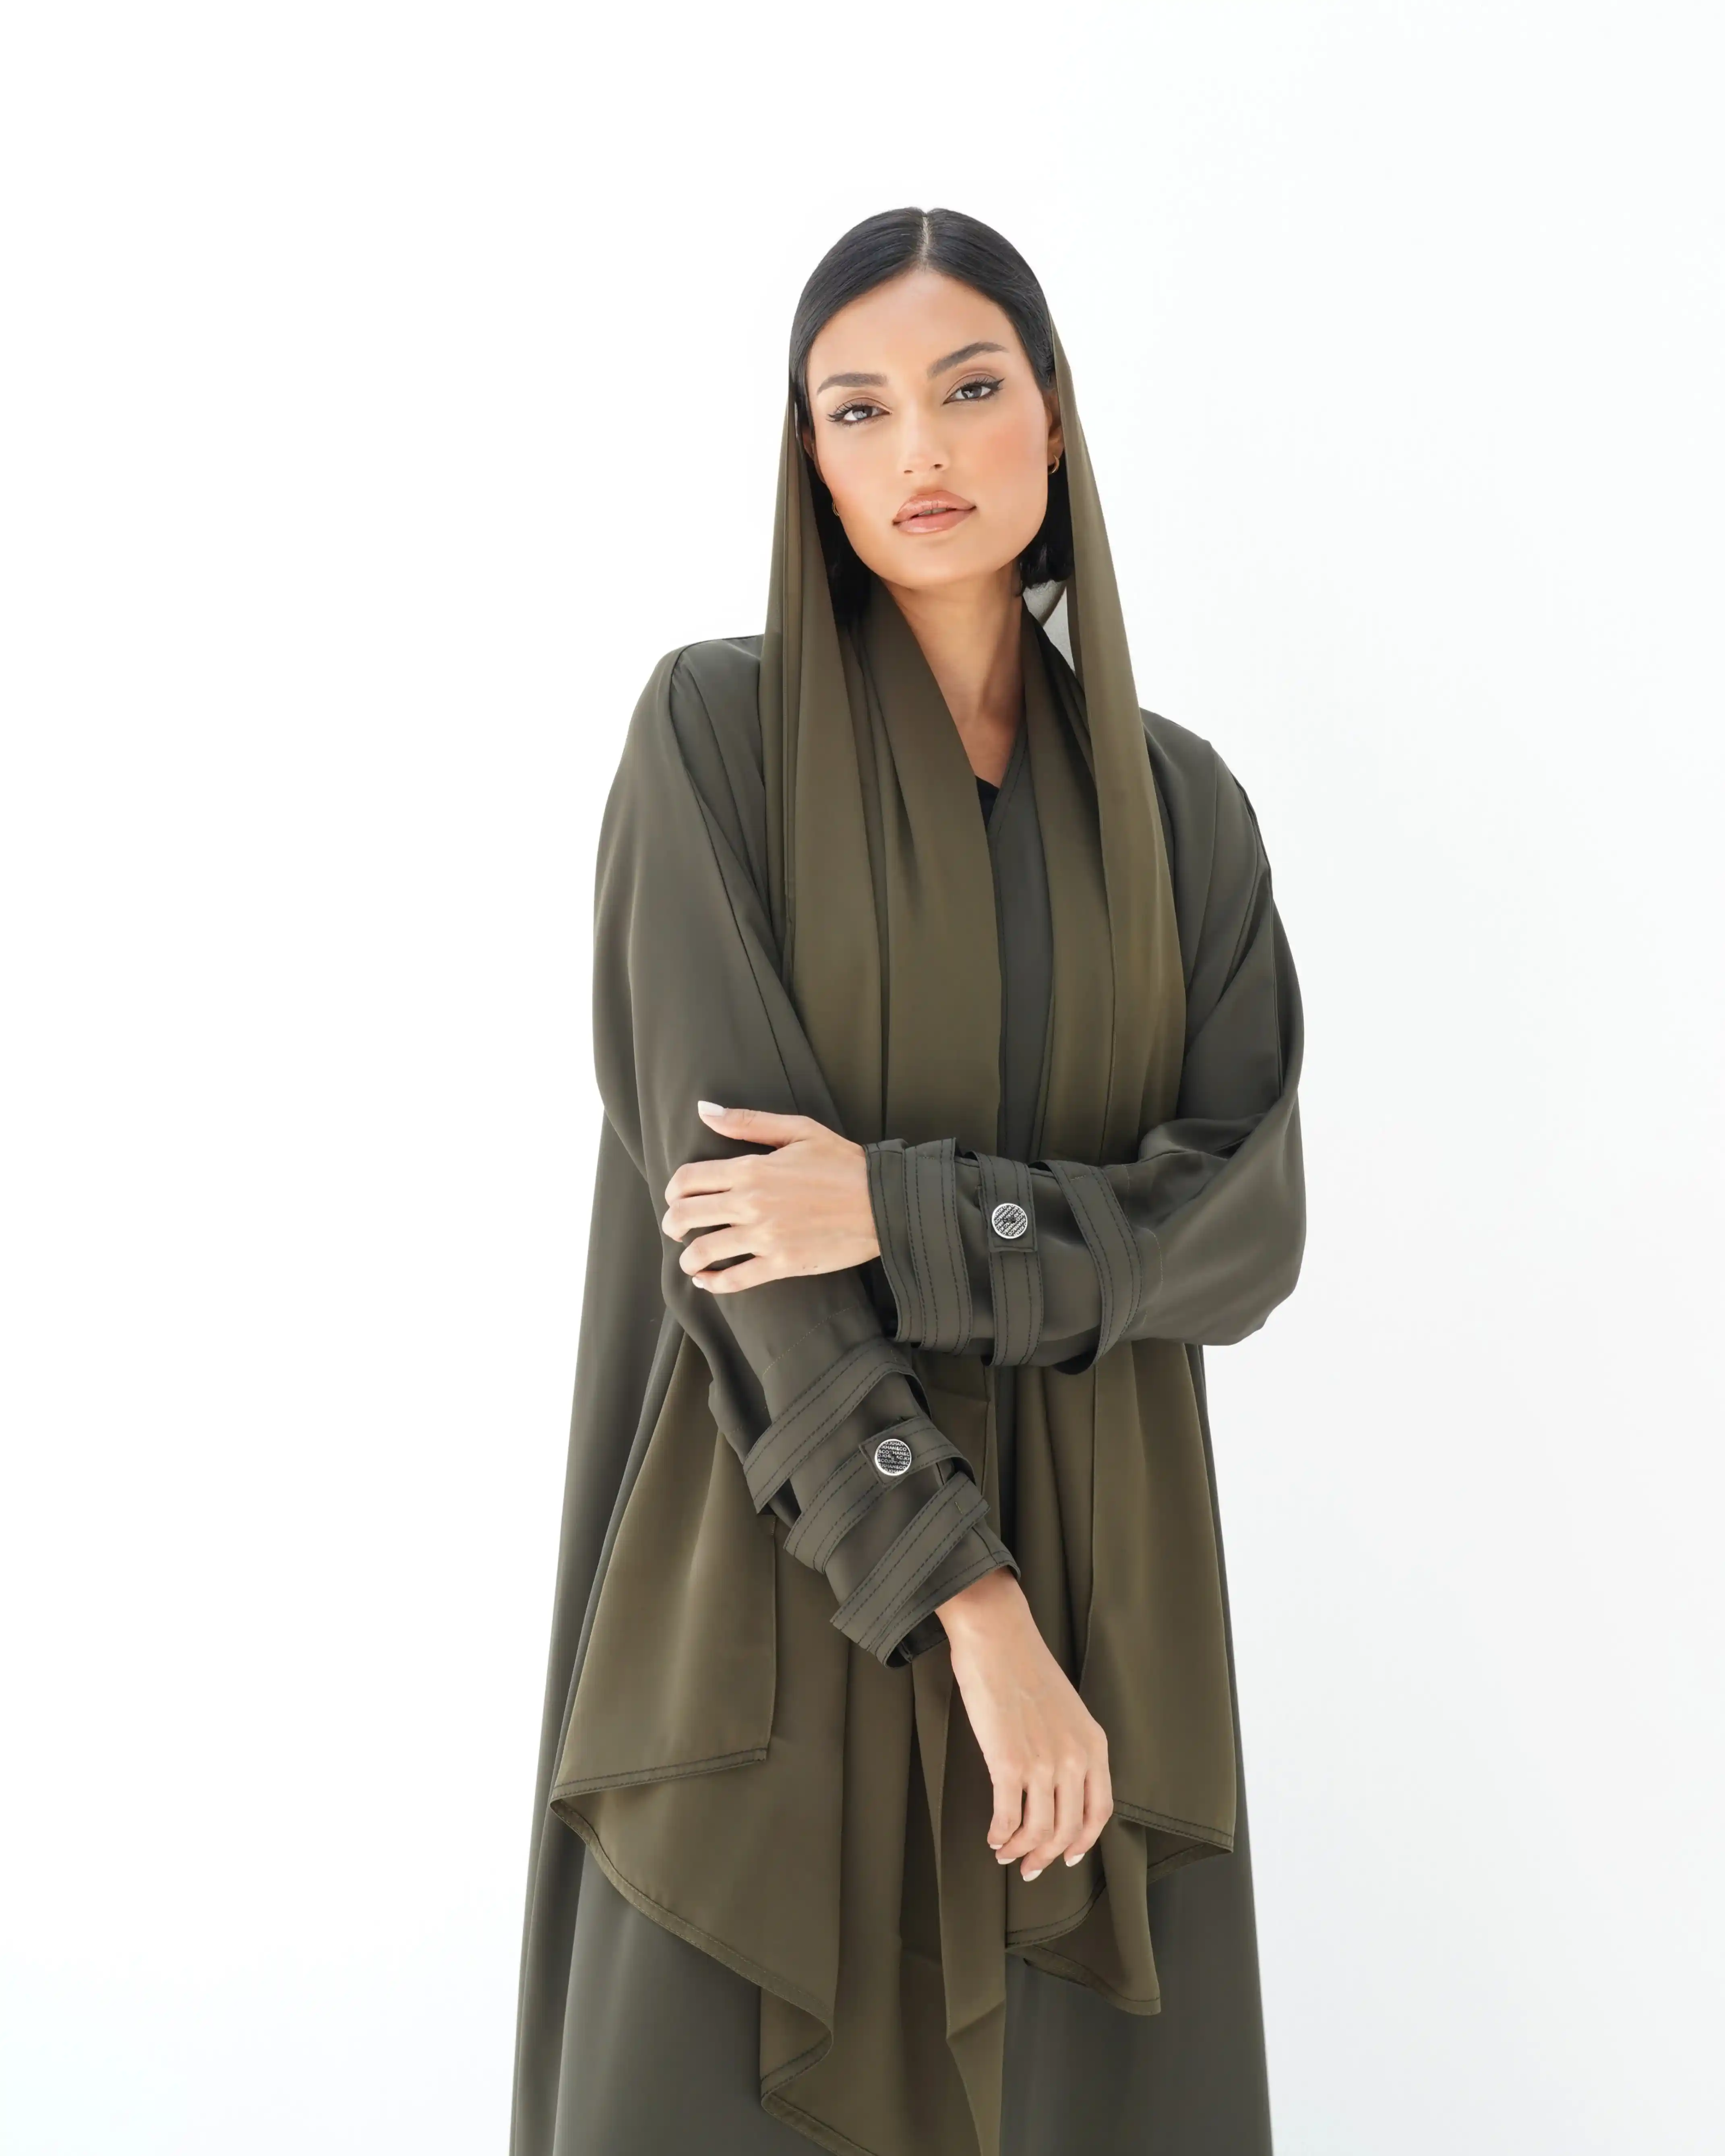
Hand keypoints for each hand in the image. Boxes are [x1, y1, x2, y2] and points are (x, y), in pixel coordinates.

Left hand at [661, 1100, 880, 1289]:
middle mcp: (751, 1204)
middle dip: (673, 1223)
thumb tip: (705, 1110)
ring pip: (704, 1252)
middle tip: (677, 1228)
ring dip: (688, 1257)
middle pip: (687, 1215)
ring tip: (690, 1258)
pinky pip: (735, 1280)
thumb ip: (747, 1121)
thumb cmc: (843, 1162)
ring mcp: (765, 1237)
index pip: (689, 1179)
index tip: (675, 1197)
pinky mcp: (782, 1264)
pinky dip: (713, 1283)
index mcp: (752, 1169)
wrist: (883, 1201)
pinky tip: (707, 1280)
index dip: (673, 1190)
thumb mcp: (798, 1129)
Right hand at [936, 1568, 1112, 1880]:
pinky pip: (1008, 1817)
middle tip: (1029, 1866)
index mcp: (1093, 1744)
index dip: (1083, 1841)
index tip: (1068, 1856)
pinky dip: (1000, 1835)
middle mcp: (1075, 1758)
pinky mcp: (1009, 1763)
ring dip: (1021, 1851)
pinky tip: (992, 1836)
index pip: (1099, 1811)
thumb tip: (1054, 1784)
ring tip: (1006, 1854)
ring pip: (1039, 1831)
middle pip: (1068, 1829)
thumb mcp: (1066, 1709)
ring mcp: (1043, 1763)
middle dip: (1047, 1856)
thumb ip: (1069, 1745)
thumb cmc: (1024, 1666)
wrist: (998, 1636)